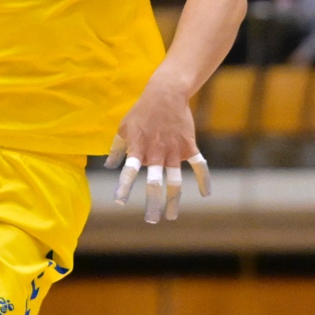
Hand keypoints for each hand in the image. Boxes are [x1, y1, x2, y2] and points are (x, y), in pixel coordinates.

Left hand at [105, 73, 209, 224]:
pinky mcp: (189, 147)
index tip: (120, 201)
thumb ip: (117, 149)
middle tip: (151, 220)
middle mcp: (156, 153)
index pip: (129, 172)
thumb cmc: (142, 112)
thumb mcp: (124, 128)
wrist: (166, 94)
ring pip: (175, 181)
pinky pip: (199, 166)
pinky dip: (203, 179)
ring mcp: (174, 151)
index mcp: (138, 149)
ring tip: (171, 216)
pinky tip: (205, 193)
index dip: (124, 187)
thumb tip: (109, 166)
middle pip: (155, 183)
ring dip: (173, 200)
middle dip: (153, 203)